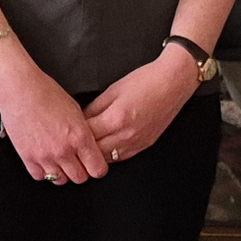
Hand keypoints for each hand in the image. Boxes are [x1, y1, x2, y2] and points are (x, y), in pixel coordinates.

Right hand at [0, 66, 109, 184]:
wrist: (20, 90)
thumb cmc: (46, 93)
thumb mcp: (75, 110)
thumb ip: (83, 132)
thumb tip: (88, 146)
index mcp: (80, 136)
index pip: (97, 168)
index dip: (97, 168)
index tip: (94, 165)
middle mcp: (64, 149)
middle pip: (80, 178)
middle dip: (81, 171)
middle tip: (77, 163)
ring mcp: (45, 156)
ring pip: (60, 180)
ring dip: (62, 173)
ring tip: (60, 161)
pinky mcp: (28, 157)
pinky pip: (40, 176)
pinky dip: (44, 171)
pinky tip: (45, 160)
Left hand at [83, 50, 202, 160]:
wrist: (173, 82)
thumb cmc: (146, 81)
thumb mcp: (113, 90)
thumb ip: (95, 107)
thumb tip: (82, 120)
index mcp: (116, 118)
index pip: (87, 134)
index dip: (74, 134)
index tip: (66, 131)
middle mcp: (126, 134)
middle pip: (95, 151)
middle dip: (82, 147)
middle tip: (72, 142)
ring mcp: (137, 142)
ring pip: (107, 159)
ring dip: (95, 154)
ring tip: (86, 147)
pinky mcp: (145, 145)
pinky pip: (121, 158)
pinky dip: (110, 155)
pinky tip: (104, 147)